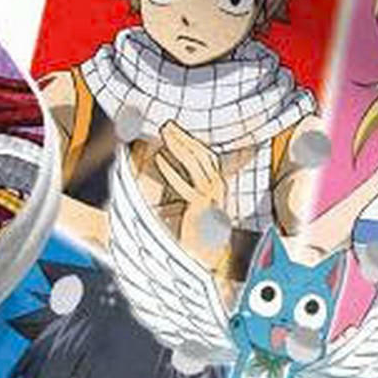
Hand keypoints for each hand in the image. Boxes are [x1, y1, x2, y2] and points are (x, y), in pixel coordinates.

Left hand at [154, 121, 230, 263]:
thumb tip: (172, 161)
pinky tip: (159, 160)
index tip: (174, 127)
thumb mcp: (195, 199)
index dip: (189, 139)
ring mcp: (211, 196)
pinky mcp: (200, 207)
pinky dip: (171, 171)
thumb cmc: (197, 225)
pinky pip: (184, 185)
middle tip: (166, 125)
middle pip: (200, 155)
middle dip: (182, 138)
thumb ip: (189, 182)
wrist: (207, 252)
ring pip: (195, 164)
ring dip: (178, 147)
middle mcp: (218, 187)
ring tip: (164, 136)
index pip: (205, 154)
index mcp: (218, 183)